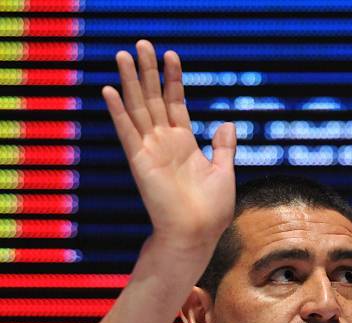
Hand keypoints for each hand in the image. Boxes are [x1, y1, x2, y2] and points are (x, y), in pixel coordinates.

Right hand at [102, 40, 236, 252]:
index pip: (176, 103)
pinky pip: (127, 132)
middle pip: (154, 99)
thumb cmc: (211, 211)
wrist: (197, 234)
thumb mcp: (224, 172)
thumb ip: (223, 148)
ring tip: (123, 55)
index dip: (173, 80)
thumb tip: (226, 124)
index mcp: (185, 144)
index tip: (171, 56)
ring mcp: (151, 151)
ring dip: (130, 82)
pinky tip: (110, 91)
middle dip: (148, 72)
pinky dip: (118, 112)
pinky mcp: (140, 162)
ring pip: (138, 109)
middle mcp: (165, 143)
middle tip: (143, 44)